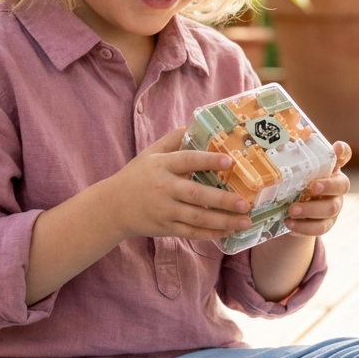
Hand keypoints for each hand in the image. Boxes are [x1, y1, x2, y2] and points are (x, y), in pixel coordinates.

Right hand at [105, 127, 252, 240]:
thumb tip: (196, 124)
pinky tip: (228, 231)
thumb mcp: (150, 153)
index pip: (187, 160)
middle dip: (223, 200)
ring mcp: (165, 211)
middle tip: (245, 202)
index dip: (208, 160)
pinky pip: (192, 233)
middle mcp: (164, 188)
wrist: (113, 207)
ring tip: (245, 220)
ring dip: (224, 220)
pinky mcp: (166, 228)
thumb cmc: (136, 176)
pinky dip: (211, 234)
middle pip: (197, 195)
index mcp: (162, 166)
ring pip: (198, 218)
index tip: (229, 161)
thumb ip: (172, 139)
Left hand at [282, 141, 351, 236]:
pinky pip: (320, 227)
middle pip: (341, 185)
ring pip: (330, 208)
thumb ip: (289, 157)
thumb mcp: (290, 171)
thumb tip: (276, 141)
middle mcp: (336, 186)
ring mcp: (333, 206)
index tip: (336, 148)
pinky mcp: (326, 224)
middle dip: (328, 186)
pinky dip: (303, 226)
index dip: (343, 151)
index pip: (343, 155)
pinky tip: (289, 223)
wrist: (290, 213)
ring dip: (310, 209)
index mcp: (329, 168)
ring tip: (292, 210)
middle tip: (312, 188)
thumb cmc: (292, 184)